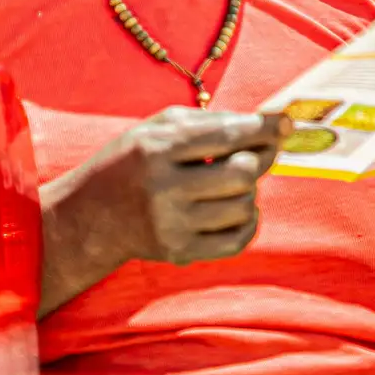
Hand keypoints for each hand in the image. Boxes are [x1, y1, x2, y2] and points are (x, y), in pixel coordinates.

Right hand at [80, 107, 290, 266]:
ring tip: (231, 184)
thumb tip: (271, 126)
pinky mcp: (179, 252)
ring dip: (249, 191)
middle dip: (256, 161)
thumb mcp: (158, 128)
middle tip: (250, 156)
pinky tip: (236, 209)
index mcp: (156, 148)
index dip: (263, 127)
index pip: (226, 135)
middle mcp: (163, 188)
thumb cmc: (132, 161)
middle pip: (241, 173)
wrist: (89, 215)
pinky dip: (248, 222)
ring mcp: (171, 224)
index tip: (286, 123)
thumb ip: (211, 122)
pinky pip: (237, 240)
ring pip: (244, 206)